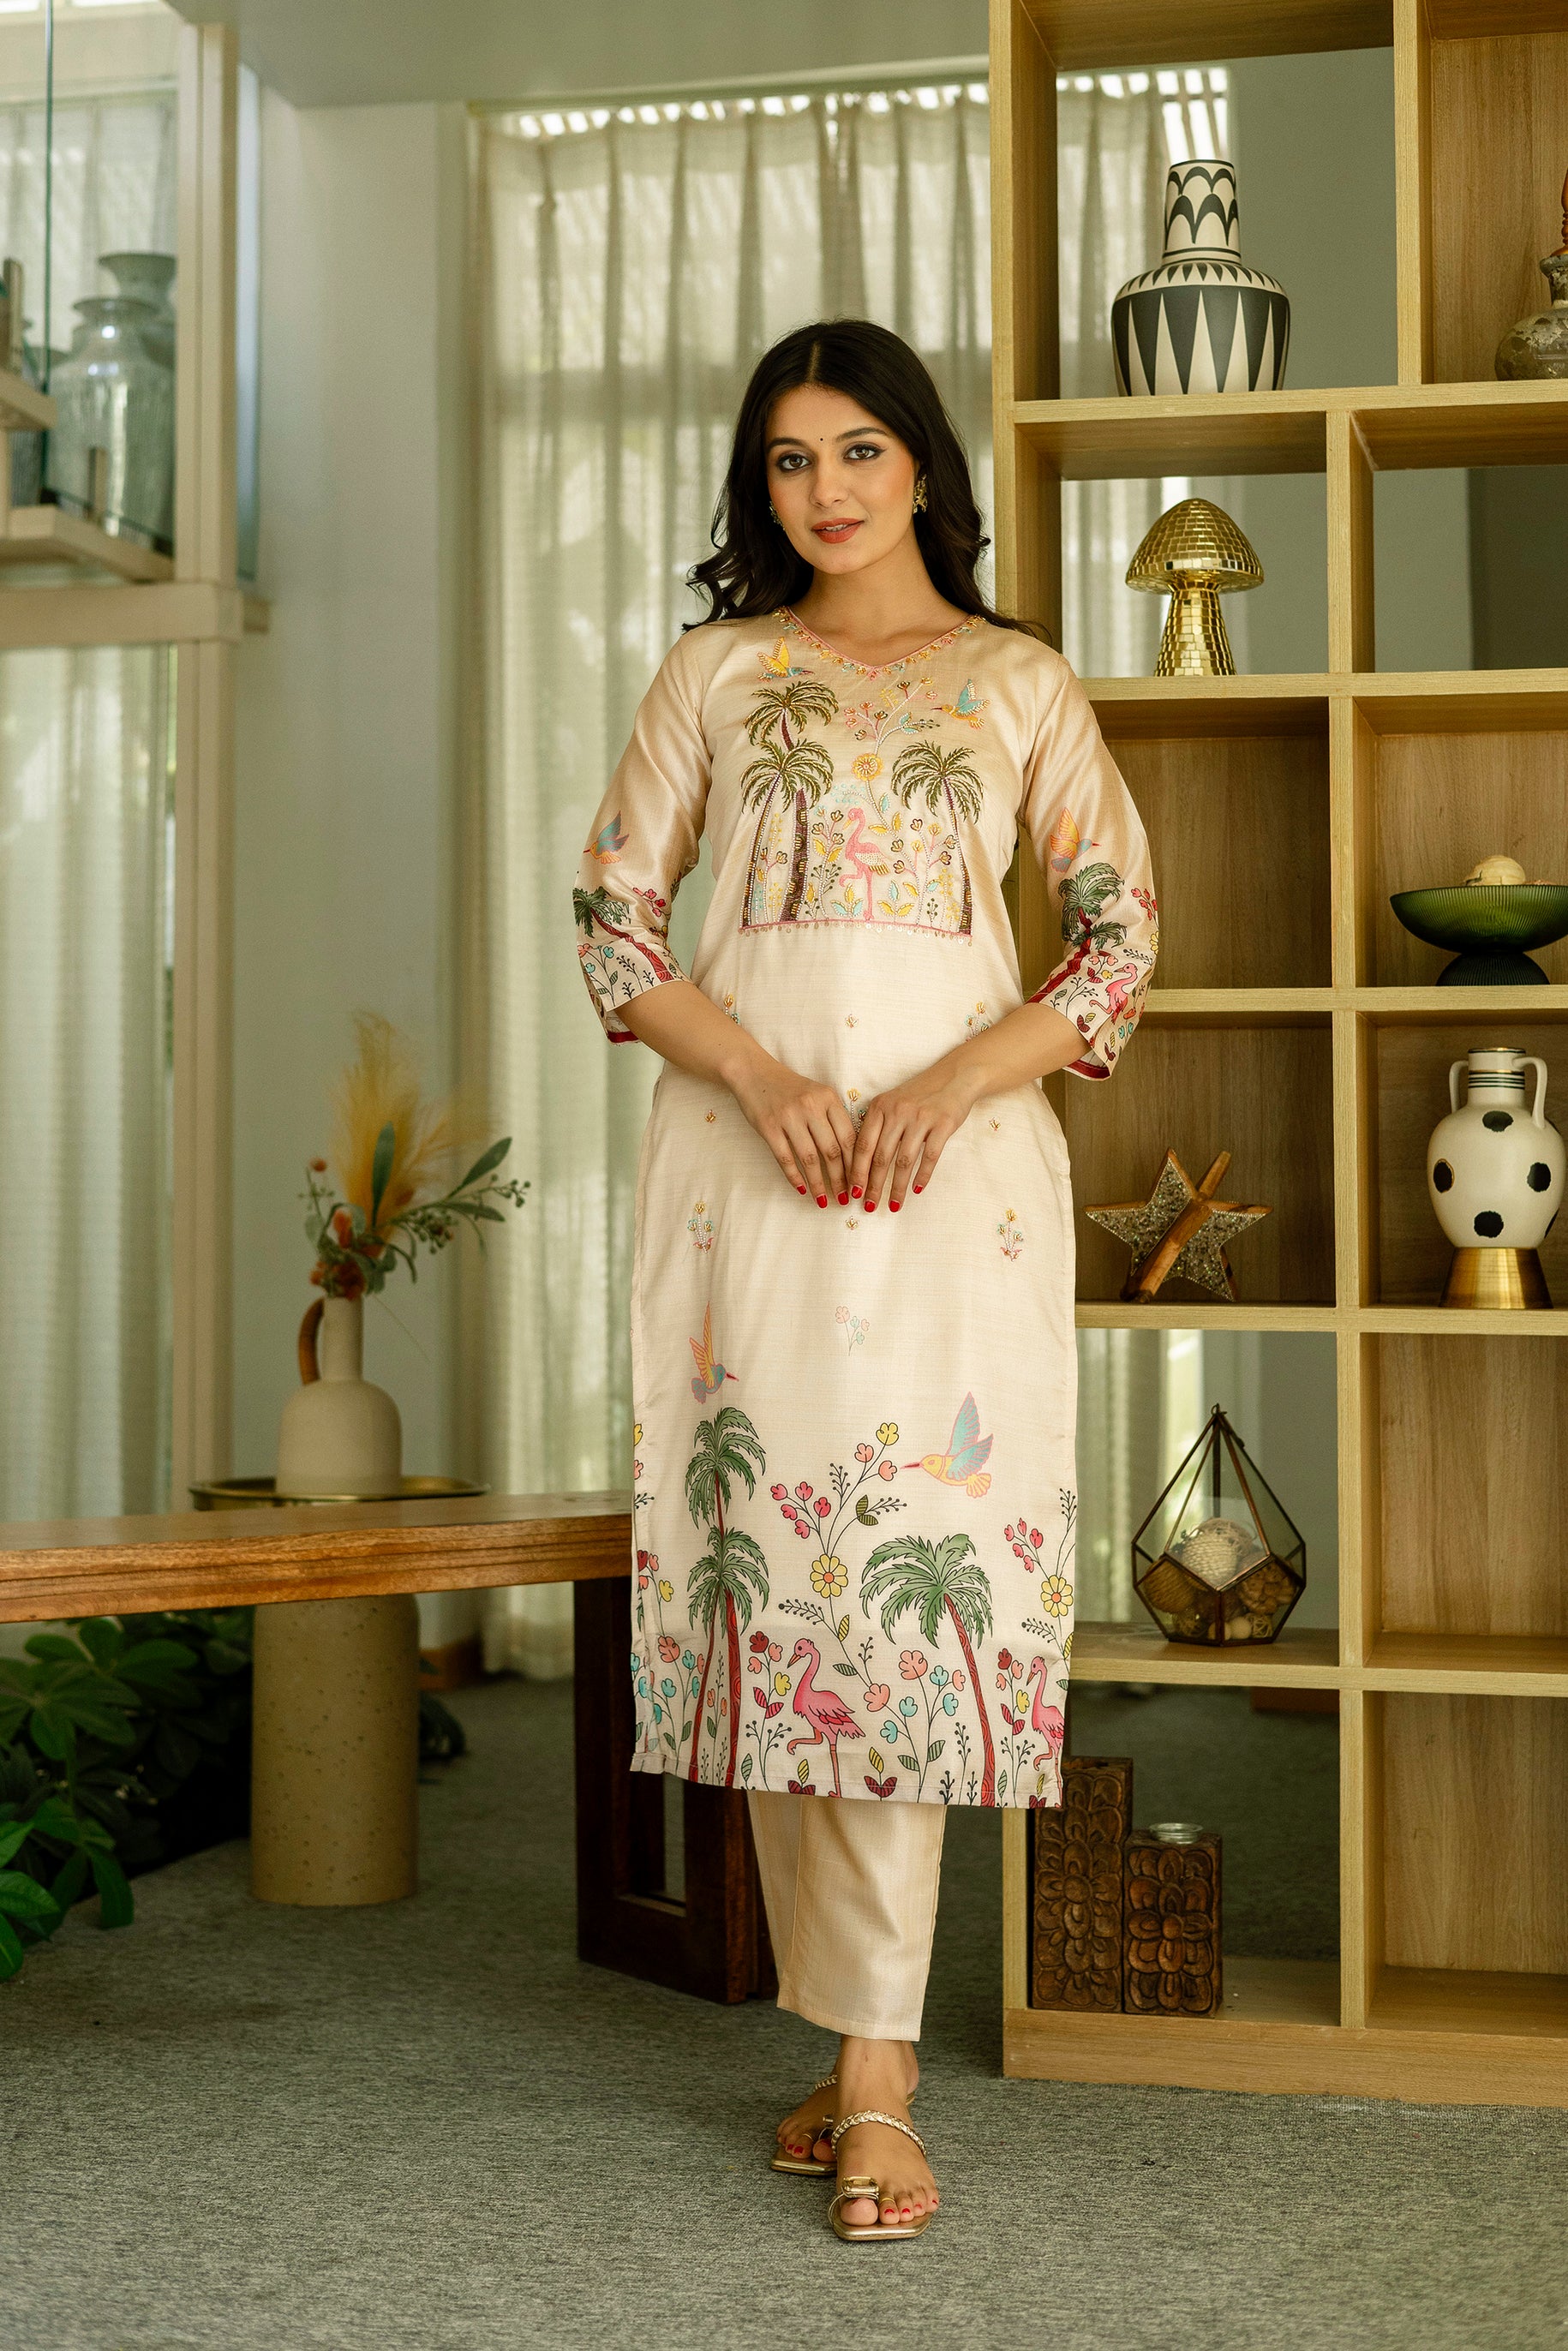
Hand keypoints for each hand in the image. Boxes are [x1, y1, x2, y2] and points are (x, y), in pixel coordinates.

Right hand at [729, 1056, 859, 1204]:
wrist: (754, 1071)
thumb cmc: (790, 1088)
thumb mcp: (818, 1094)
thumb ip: (833, 1117)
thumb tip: (851, 1156)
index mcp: (828, 1098)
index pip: (849, 1136)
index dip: (856, 1163)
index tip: (859, 1182)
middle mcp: (811, 1106)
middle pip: (832, 1150)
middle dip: (841, 1179)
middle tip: (845, 1198)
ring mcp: (789, 1116)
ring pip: (810, 1158)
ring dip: (818, 1183)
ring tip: (824, 1200)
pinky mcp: (769, 1126)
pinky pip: (785, 1158)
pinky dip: (794, 1177)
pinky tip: (801, 1189)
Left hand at [850, 1062, 980, 1212]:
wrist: (955, 1076)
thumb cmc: (920, 1094)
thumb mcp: (893, 1102)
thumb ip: (878, 1125)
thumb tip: (861, 1162)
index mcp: (880, 1107)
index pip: (862, 1145)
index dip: (856, 1171)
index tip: (853, 1192)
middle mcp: (898, 1111)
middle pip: (880, 1156)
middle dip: (873, 1185)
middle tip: (869, 1206)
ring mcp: (921, 1117)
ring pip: (904, 1160)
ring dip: (897, 1187)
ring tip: (893, 1205)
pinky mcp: (943, 1124)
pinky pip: (930, 1156)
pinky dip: (923, 1176)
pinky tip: (917, 1190)